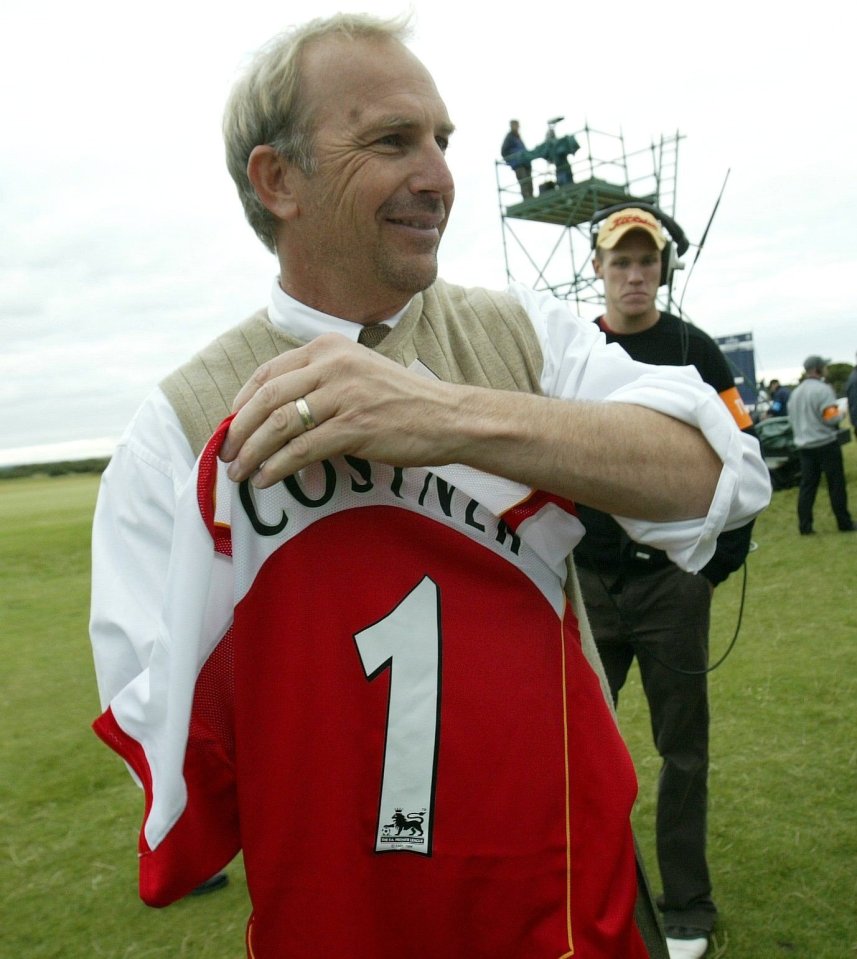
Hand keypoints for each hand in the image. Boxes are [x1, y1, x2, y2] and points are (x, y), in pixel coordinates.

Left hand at [219, 333, 462, 486]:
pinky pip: (303, 449)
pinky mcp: (355, 426)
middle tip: (226, 454)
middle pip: (267, 399)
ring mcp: (344, 395)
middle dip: (239, 431)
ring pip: (280, 425)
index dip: (241, 403)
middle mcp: (333, 365)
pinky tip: (266, 479)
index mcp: (328, 348)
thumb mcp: (358, 373)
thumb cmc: (403, 400)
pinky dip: (278, 467)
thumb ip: (319, 382)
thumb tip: (275, 415)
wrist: (448, 417)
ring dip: (252, 453)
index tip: (231, 426)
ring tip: (239, 473)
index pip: (268, 372)